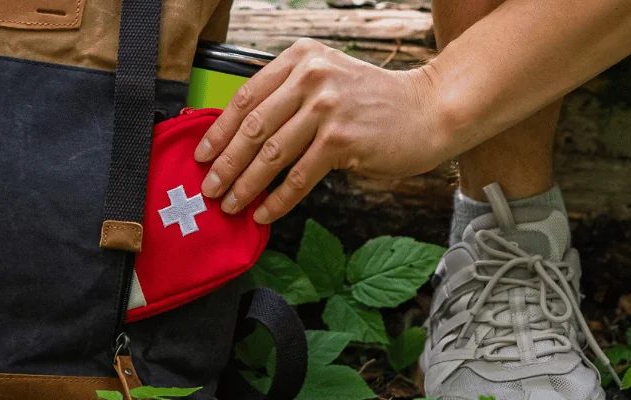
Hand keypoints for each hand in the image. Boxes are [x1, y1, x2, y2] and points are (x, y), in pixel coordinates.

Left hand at [195, 38, 455, 224]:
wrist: (429, 109)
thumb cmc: (376, 102)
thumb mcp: (329, 80)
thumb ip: (290, 97)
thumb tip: (243, 137)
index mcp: (300, 59)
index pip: (246, 96)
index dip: (219, 130)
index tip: (202, 154)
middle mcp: (311, 77)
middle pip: (253, 126)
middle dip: (225, 162)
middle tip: (208, 187)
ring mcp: (327, 107)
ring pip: (272, 153)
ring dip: (246, 184)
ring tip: (230, 204)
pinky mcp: (342, 139)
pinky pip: (299, 176)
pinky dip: (278, 198)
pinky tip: (265, 212)